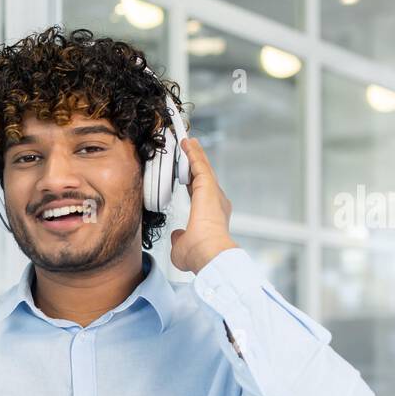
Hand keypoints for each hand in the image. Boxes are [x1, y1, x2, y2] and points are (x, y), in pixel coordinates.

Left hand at [169, 137, 238, 273]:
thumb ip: (180, 239)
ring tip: (187, 141)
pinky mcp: (208, 187)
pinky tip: (187, 142)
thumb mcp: (183, 247)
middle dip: (195, 163)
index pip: (200, 195)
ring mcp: (214, 194)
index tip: (187, 175)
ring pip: (202, 168)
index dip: (192, 182)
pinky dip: (193, 153)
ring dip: (194, 154)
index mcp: (211, 216)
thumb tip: (178, 235)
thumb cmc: (199, 255)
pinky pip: (199, 165)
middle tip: (189, 149)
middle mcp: (216, 203)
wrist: (209, 253)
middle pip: (203, 178)